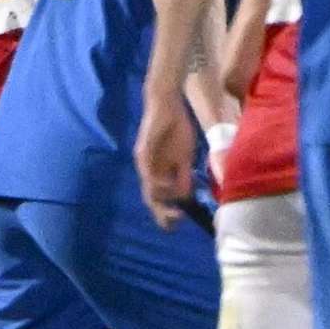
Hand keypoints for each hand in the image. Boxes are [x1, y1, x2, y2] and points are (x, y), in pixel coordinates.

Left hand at [134, 87, 196, 229]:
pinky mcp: (143, 151)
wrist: (168, 104)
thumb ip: (184, 176)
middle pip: (151, 198)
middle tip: (173, 224)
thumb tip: (186, 196)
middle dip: (161, 214)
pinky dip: (156, 182)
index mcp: (158, 172)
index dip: (166, 212)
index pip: (160, 198)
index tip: (178, 224)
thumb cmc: (176, 128)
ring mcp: (144, 161)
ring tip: (173, 211)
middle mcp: (148, 170)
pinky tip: (165, 189)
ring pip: (148, 188)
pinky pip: (147, 170)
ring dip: (160, 201)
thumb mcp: (184, 156)